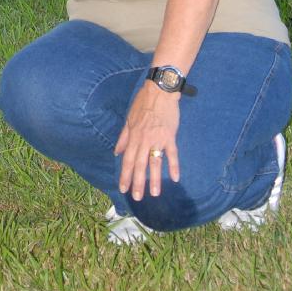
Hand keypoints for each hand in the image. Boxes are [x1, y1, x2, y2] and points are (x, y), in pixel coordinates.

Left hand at [115, 82, 180, 200]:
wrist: (159, 92)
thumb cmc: (143, 104)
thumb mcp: (128, 120)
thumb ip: (123, 138)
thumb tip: (116, 152)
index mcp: (133, 137)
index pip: (127, 160)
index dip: (125, 175)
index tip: (123, 189)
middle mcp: (143, 141)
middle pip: (140, 165)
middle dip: (138, 183)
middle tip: (137, 198)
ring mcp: (157, 139)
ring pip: (155, 162)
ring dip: (155, 179)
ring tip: (155, 194)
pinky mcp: (170, 136)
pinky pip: (172, 153)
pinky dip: (174, 165)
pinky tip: (175, 178)